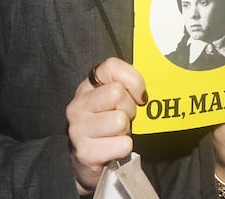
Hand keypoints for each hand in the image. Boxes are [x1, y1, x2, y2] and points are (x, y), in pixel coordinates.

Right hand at [66, 57, 147, 193]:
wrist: (93, 157)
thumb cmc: (110, 121)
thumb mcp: (120, 97)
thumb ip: (131, 84)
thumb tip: (146, 89)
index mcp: (89, 86)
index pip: (112, 67)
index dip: (133, 80)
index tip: (137, 95)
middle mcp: (78, 104)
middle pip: (116, 93)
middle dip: (129, 108)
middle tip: (124, 117)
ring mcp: (78, 128)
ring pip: (119, 120)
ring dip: (125, 129)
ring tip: (117, 133)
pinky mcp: (84, 151)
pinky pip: (121, 144)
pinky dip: (124, 147)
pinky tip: (114, 147)